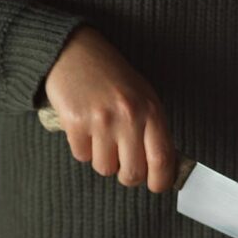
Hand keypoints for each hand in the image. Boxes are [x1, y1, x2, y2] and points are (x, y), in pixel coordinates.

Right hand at [44, 26, 174, 191]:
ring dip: (103, 159)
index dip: (160, 181)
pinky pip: (82, 156)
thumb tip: (163, 168)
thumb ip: (153, 130)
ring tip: (101, 136)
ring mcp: (101, 120)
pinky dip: (83, 148)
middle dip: (128, 175)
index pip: (162, 159)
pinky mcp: (76, 122)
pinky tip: (85, 127)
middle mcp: (129, 116)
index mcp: (151, 111)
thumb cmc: (113, 77)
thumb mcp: (143, 97)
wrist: (74, 51)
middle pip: (133, 173)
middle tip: (124, 165)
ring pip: (105, 168)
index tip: (156, 186)